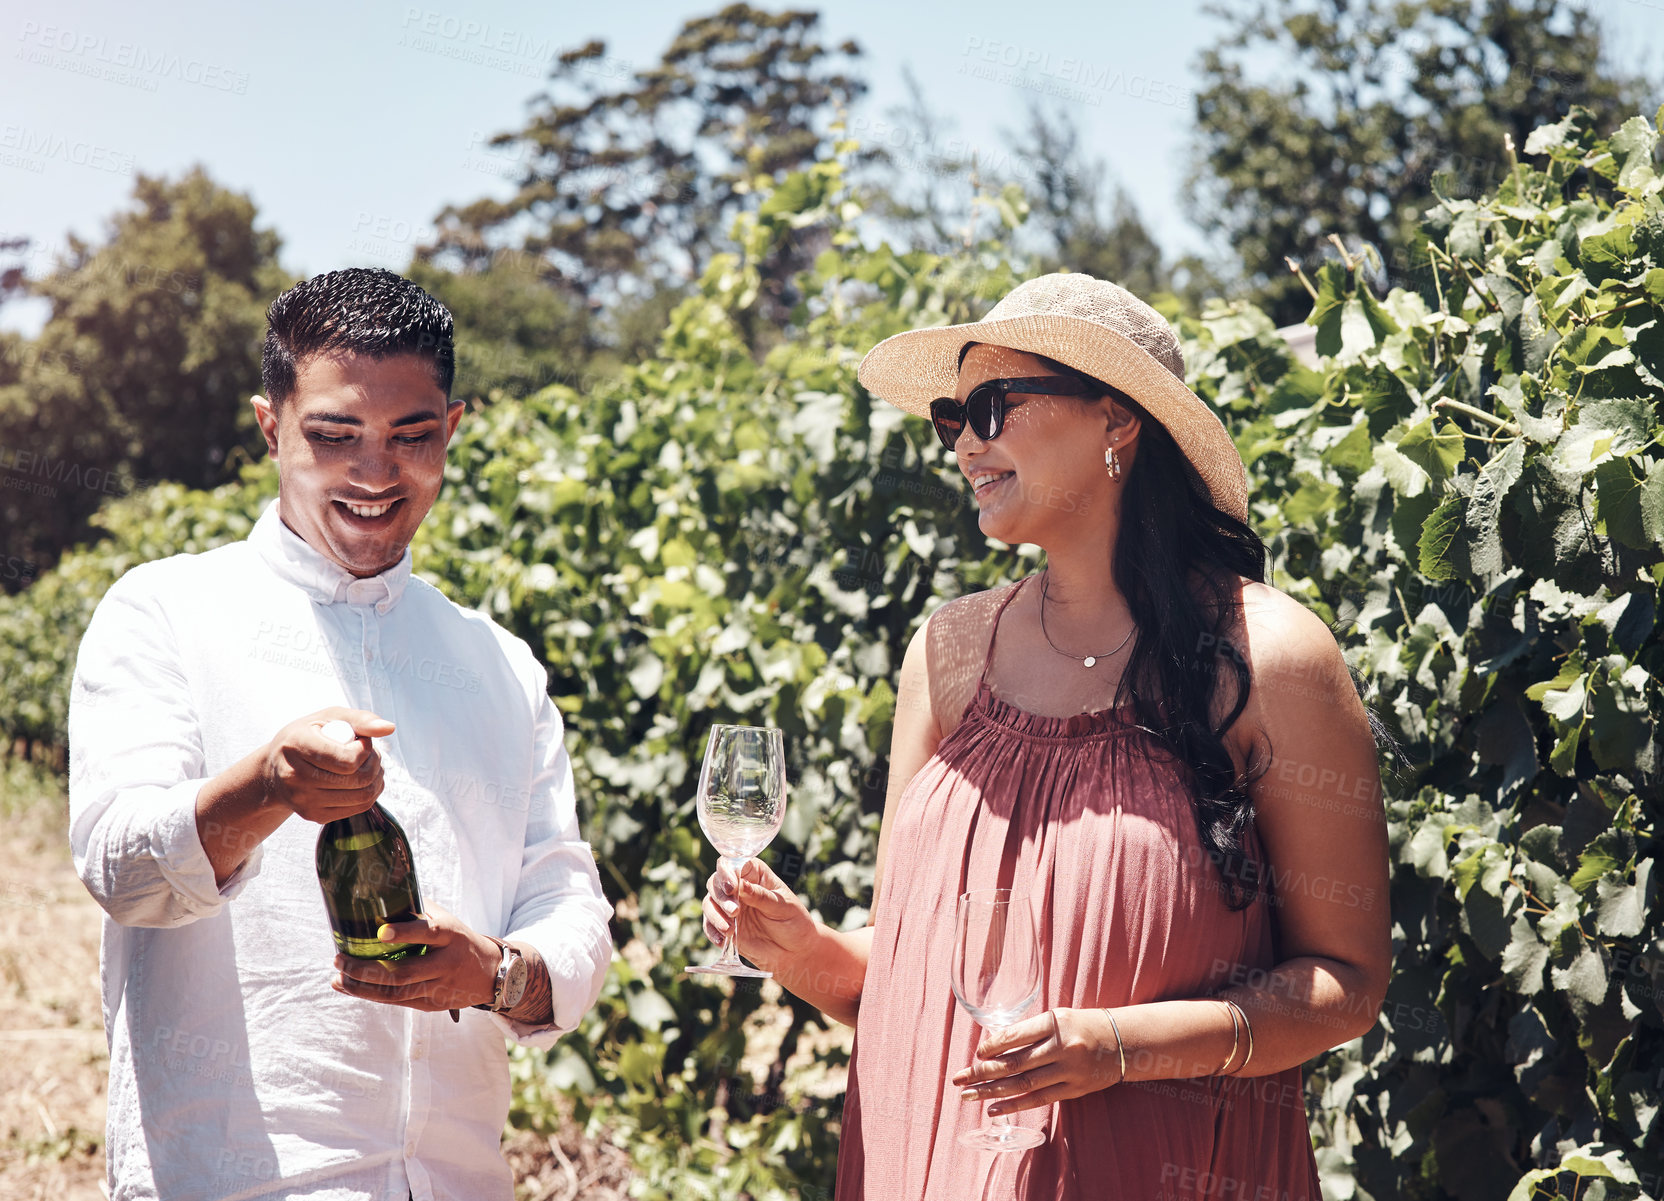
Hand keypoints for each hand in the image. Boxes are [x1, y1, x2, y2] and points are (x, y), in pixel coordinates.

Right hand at [261, 707, 395, 823]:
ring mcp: (303, 800)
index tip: (361, 740)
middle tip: (371, 752)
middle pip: (358, 780)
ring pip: (363, 796)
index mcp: (296, 745)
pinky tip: (362, 779)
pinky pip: (358, 808)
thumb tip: (389, 728)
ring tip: (369, 764)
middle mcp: (295, 776)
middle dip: (375, 763)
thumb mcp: (329, 717)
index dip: (365, 749)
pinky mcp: (313, 815)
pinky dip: (370, 792)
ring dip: (376, 778)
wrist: (276, 768)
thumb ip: (360, 719)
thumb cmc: (308, 736)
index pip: (348, 761)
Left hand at [331, 905, 497, 1012]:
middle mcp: (446, 963)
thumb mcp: (447, 920)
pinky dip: (371, 995)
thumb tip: (381, 894)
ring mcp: (439, 987)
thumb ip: (418, 911)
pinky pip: (397, 1002)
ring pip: (396, 993)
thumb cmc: (459, 939)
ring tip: (338, 978)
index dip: (405, 932)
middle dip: (366, 969)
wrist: (490, 973)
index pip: (428, 933)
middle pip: (403, 973)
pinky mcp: (432, 1005)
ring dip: (362, 987)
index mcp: (451, 936)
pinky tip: (351, 987)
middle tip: (339, 960)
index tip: (380, 932)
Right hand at [700, 857, 818, 976]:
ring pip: (710, 903)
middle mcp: (739, 888)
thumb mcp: (782, 907)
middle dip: (721, 897)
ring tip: (729, 930)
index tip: (732, 888)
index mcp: (754, 874)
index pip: (733, 864)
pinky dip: (712, 931)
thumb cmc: (794, 923)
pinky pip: (709, 925)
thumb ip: (761, 896)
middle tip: (734, 912)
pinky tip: (722, 940)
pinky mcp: (725, 926)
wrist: (794, 952)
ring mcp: (730, 907)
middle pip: (716, 882)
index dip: (727, 872)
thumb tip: (742, 884)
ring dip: (715, 915)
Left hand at [950, 1008, 1123, 1115]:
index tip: (976, 1055)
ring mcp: (1069, 1071)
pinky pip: (1039, 1099)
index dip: (993, 1047)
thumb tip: (993, 1048)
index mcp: (1056, 1023)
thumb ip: (1030, 1031)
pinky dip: (1014, 1105)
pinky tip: (994, 1109)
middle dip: (983, 1073)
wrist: (1123, 1042)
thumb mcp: (1058, 1018)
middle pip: (1015, 1063)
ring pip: (1023, 1084)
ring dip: (992, 1091)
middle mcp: (1062, 1047)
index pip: (1017, 1036)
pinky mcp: (1073, 1090)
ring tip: (969, 1096)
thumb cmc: (1082, 1026)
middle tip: (959, 1079)